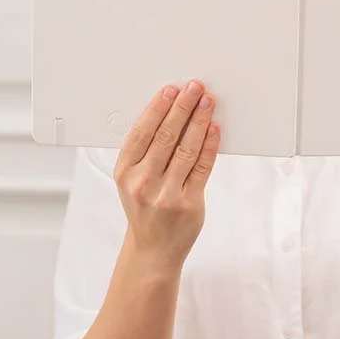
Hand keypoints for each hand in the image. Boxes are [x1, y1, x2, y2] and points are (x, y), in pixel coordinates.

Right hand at [113, 79, 219, 272]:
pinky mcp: (189, 203)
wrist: (153, 250)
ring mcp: (166, 193)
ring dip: (199, 121)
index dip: (158, 107)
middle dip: (183, 107)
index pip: (142, 131)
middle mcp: (143, 181)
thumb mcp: (131, 180)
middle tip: (194, 88)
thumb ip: (145, 151)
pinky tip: (214, 130)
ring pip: (186, 148)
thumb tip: (170, 114)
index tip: (171, 90)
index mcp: (125, 171)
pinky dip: (210, 145)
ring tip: (208, 102)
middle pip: (166, 135)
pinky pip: (202, 167)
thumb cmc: (144, 208)